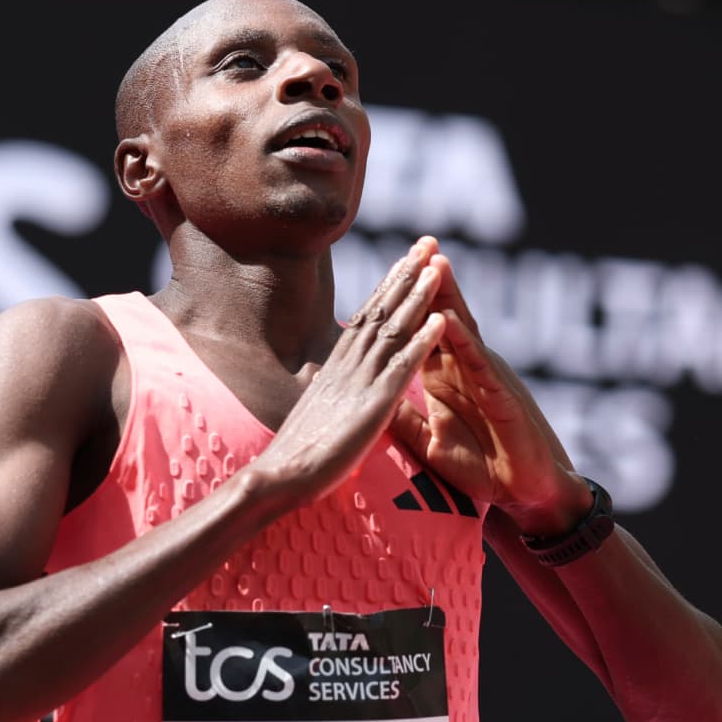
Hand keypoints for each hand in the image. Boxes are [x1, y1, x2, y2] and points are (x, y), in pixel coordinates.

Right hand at [256, 238, 447, 501]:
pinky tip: (441, 321)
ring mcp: (361, 383)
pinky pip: (402, 367)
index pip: (366, 316)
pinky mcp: (374, 406)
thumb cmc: (298, 454)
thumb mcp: (317, 411)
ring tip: (438, 268)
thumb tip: (329, 380)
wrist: (280, 477)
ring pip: (394, 330)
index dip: (388, 287)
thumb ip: (330, 390)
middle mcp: (348, 366)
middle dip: (406, 276)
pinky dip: (423, 342)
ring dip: (418, 297)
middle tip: (427, 244)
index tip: (405, 261)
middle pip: (381, 310)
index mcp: (337, 367)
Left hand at [389, 249, 592, 536]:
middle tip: (417, 244)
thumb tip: (371, 396)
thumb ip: (404, 418)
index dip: (405, 303)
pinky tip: (452, 321)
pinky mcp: (502, 396)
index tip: (386, 270)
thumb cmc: (483, 466)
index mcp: (446, 377)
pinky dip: (465, 342)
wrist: (525, 493)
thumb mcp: (430, 442)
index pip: (420, 330)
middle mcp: (466, 369)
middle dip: (431, 282)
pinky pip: (480, 364)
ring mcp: (486, 378)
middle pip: (444, 317)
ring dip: (449, 298)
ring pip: (465, 330)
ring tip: (435, 263)